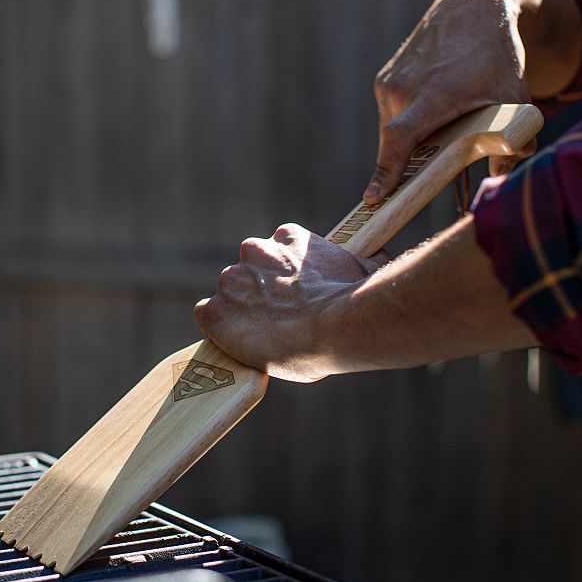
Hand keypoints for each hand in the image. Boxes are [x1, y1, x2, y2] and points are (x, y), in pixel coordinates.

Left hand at [194, 224, 388, 381]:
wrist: (339, 327)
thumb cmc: (357, 301)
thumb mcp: (365, 267)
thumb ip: (356, 261)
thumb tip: (374, 260)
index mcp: (288, 238)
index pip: (274, 255)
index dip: (283, 280)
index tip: (295, 297)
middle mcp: (255, 250)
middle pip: (248, 274)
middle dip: (261, 295)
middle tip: (281, 319)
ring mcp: (232, 281)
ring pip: (229, 297)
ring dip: (243, 313)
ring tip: (268, 337)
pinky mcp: (216, 313)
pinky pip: (208, 318)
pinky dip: (220, 331)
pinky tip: (241, 343)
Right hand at [363, 0, 535, 204]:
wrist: (471, 9)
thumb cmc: (495, 57)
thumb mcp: (515, 99)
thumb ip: (514, 142)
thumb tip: (502, 177)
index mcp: (432, 95)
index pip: (400, 139)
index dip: (387, 172)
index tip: (374, 198)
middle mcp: (403, 89)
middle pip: (400, 147)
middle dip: (417, 163)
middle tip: (441, 162)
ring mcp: (389, 84)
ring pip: (394, 134)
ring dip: (414, 143)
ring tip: (443, 125)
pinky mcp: (383, 81)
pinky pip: (392, 119)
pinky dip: (410, 125)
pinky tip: (434, 109)